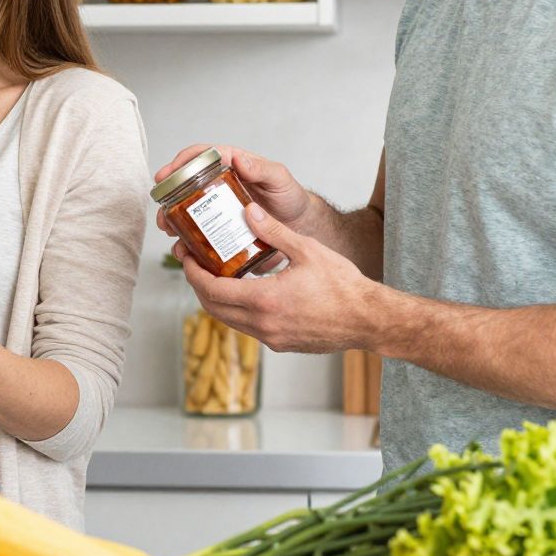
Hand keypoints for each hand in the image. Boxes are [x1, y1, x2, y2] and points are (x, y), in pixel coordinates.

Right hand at [154, 144, 314, 234]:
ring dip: (173, 222)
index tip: (165, 176)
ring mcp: (218, 211)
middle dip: (169, 200)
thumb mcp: (279, 179)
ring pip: (187, 214)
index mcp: (230, 168)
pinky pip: (200, 238)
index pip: (199, 158)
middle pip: (185, 188)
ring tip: (170, 231)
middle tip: (162, 211)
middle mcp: (218, 188)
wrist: (300, 227)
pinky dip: (189, 245)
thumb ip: (262, 169)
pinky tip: (185, 251)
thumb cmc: (289, 197)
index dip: (179, 164)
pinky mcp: (221, 232)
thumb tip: (237, 159)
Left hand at [178, 202, 386, 353]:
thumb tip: (247, 211)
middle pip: (213, 307)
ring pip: (229, 320)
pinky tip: (243, 291)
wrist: (369, 320)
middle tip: (193, 262)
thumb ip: (273, 231)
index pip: (212, 289)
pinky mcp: (281, 344)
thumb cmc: (344, 286)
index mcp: (265, 300)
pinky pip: (247, 327)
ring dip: (216, 299)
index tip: (186, 256)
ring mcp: (271, 338)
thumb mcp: (307, 250)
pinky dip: (236, 310)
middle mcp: (263, 325)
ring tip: (215, 274)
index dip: (192, 272)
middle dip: (198, 284)